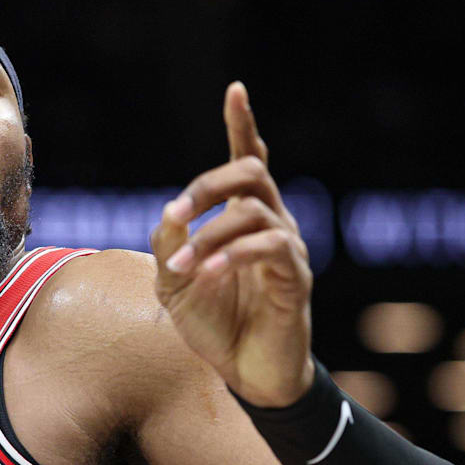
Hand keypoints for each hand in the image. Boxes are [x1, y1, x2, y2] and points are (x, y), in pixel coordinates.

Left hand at [150, 81, 314, 407]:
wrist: (245, 374)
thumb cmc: (214, 325)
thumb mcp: (174, 283)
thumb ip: (169, 245)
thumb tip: (172, 213)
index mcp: (242, 217)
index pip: (248, 161)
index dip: (243, 125)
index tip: (235, 90)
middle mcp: (270, 223)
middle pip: (251, 173)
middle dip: (209, 183)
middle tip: (178, 212)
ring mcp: (287, 248)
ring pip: (254, 211)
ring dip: (210, 235)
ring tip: (184, 268)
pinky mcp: (295, 277)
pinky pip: (271, 247)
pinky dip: (234, 255)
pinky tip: (211, 274)